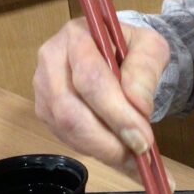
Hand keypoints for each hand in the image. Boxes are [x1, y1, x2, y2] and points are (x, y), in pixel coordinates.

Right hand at [33, 17, 170, 177]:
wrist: (116, 53)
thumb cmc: (132, 49)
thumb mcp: (150, 48)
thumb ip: (146, 70)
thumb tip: (138, 105)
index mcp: (76, 37)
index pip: (90, 79)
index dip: (116, 113)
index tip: (143, 138)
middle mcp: (51, 61)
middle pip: (70, 110)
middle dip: (107, 140)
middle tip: (138, 154)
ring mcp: (43, 88)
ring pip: (66, 129)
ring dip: (101, 150)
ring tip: (132, 156)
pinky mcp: (45, 111)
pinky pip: (66, 138)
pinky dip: (94, 151)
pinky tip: (117, 152)